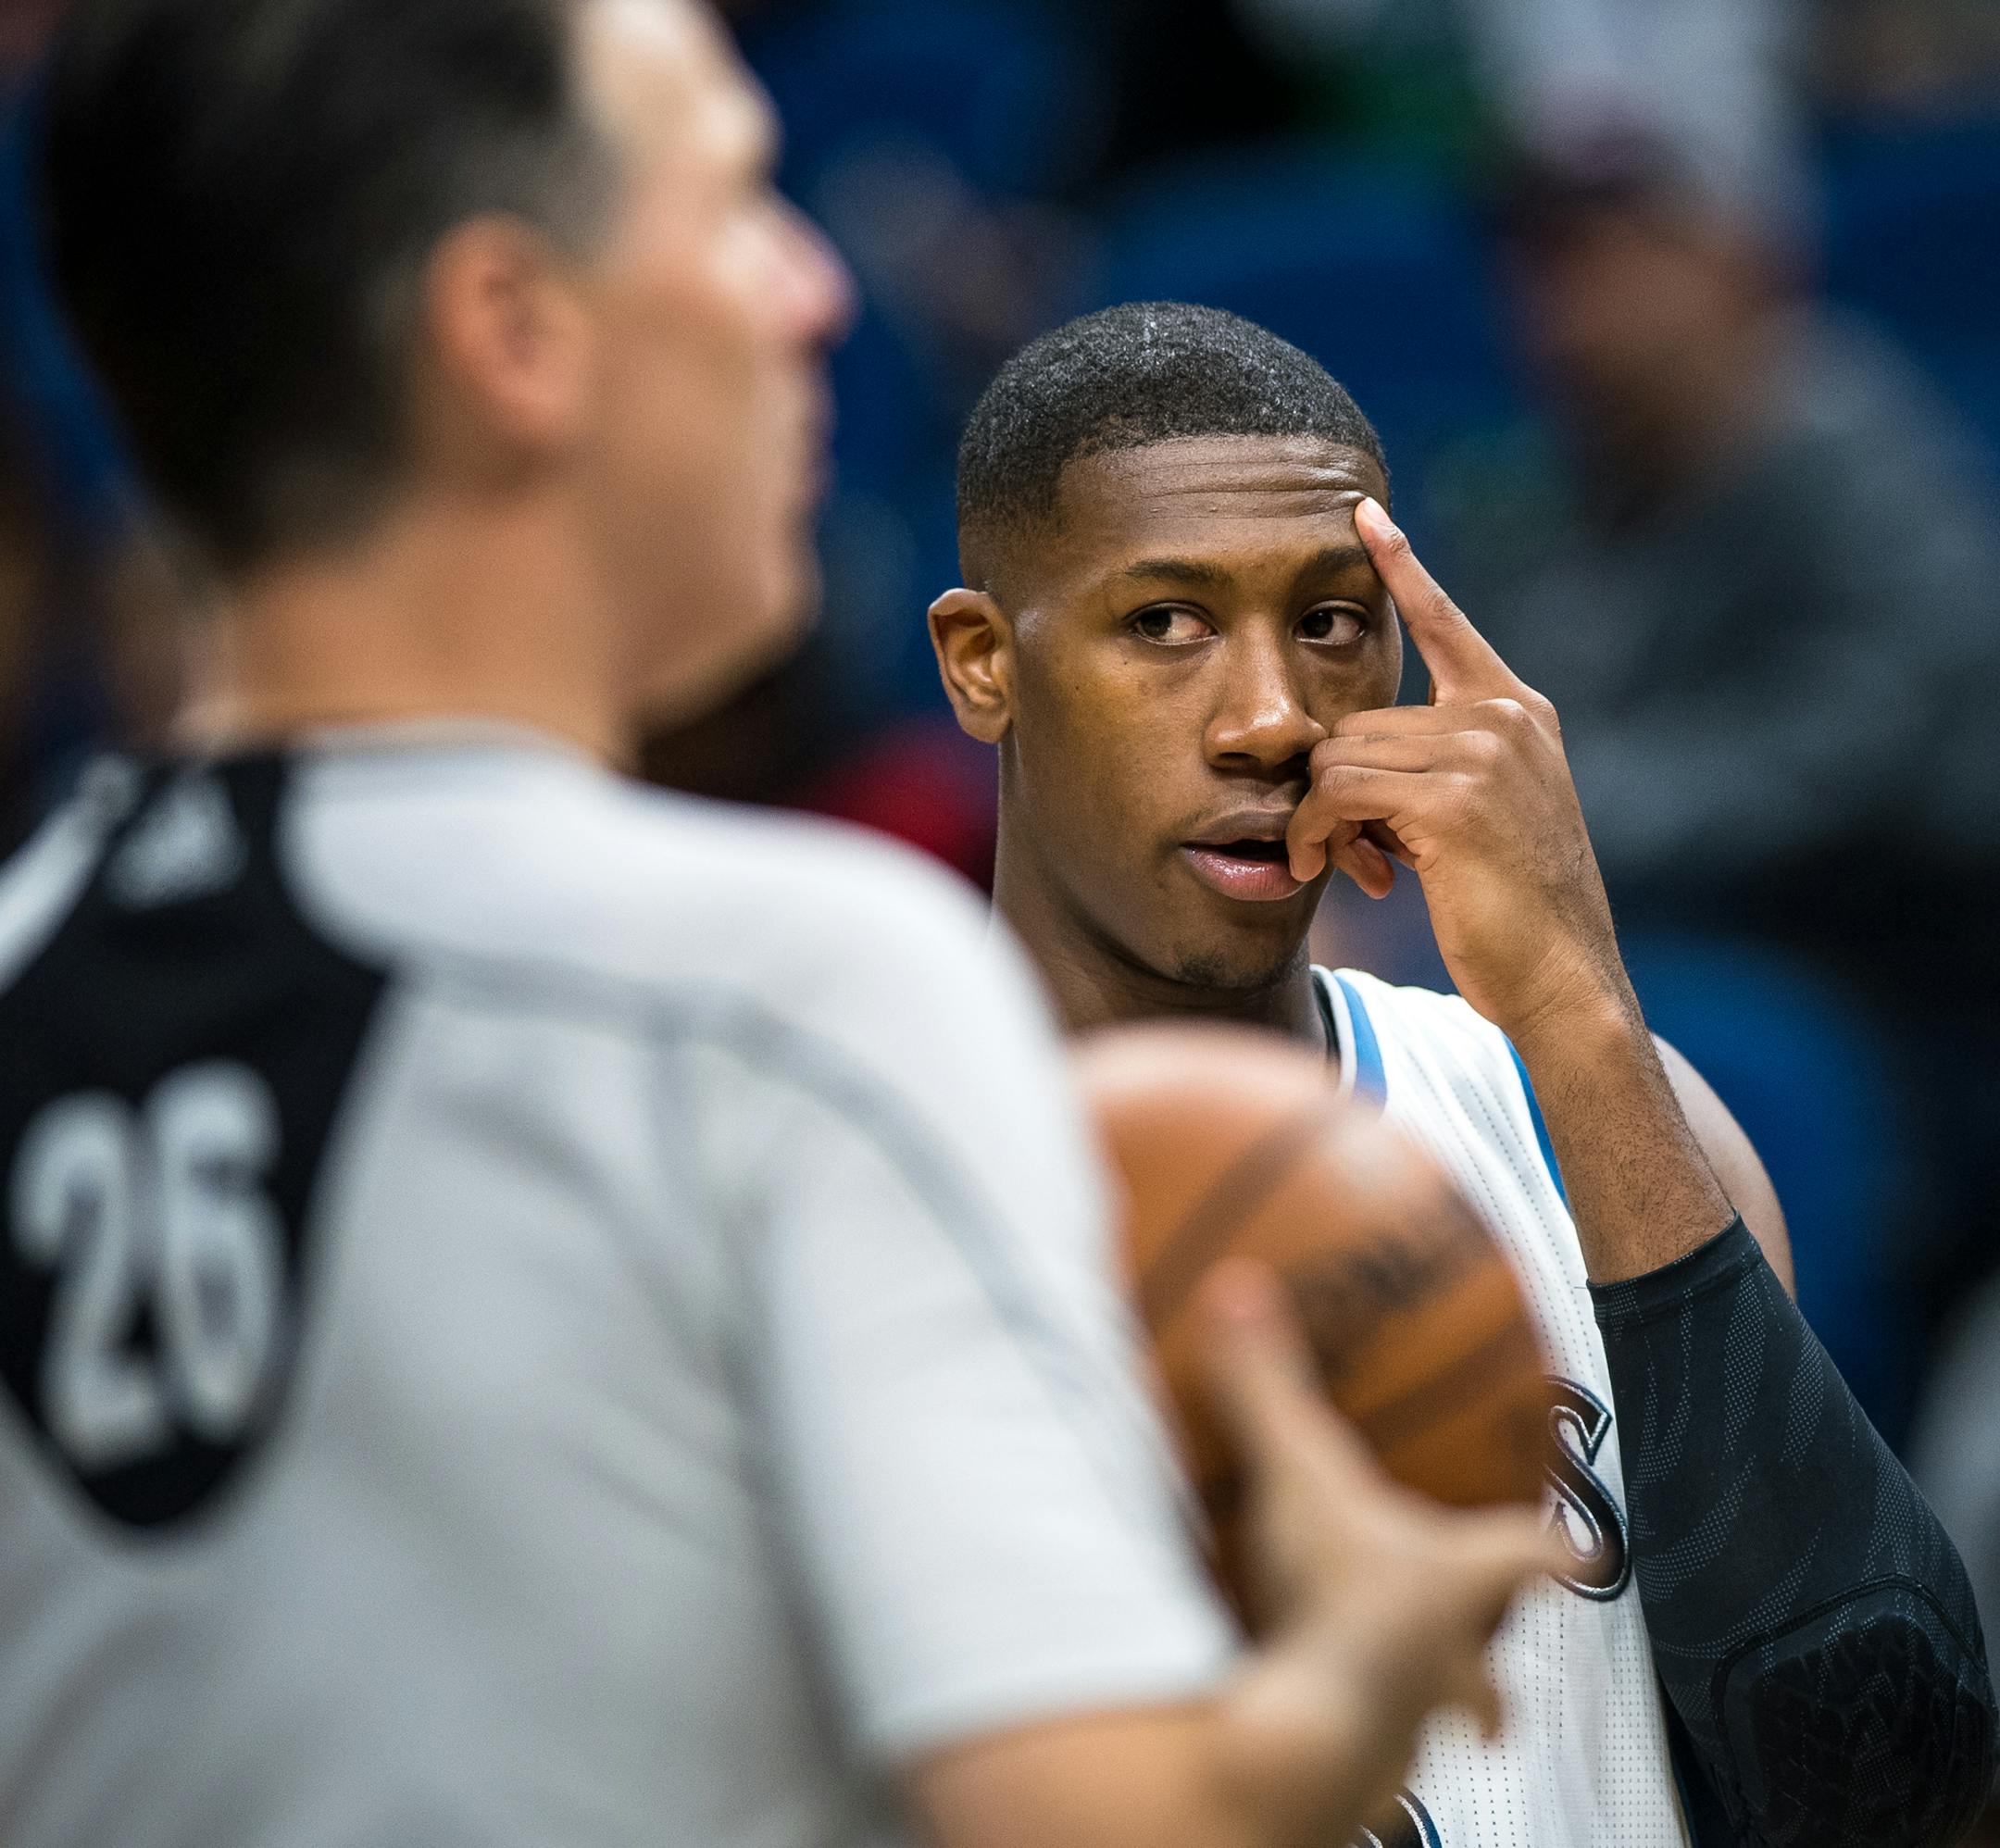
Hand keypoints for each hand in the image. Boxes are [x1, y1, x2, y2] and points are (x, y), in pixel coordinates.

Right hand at [1200, 1260, 1561, 1834]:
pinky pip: (1356, 1743)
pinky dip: (1339, 1722)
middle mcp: (1450, 1656)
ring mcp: (1406, 1721)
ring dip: (1422, 1704)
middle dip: (1491, 1666)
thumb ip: (1269, 1385)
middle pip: (1491, 1673)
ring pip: (1434, 1721)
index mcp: (1459, 1576)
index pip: (1531, 1554)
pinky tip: (1297, 1706)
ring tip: (1395, 1698)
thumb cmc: (1335, 1602)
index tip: (1580, 1547)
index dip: (1554, 1547)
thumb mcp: (1297, 1475)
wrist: (1307, 1734)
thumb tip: (1240, 1288)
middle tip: (1489, 1665)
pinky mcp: (1352, 1761)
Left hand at [1286, 499, 1628, 1044]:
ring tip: (1363, 871)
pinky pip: (1336, 793)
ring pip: (1340, 757)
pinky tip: (1353, 877)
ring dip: (1326, 822)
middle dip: (1338, 792)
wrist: (1566, 980)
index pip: (1446, 623)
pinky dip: (1319, 836)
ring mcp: (1482, 752)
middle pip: (1359, 721)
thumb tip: (1344, 766)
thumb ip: (1434, 771)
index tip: (1363, 515)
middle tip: (1355, 855)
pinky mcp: (1451, 798)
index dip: (1402, 568)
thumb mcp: (1485, 820)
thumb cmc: (1516, 914)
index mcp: (1517, 712)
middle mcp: (1504, 717)